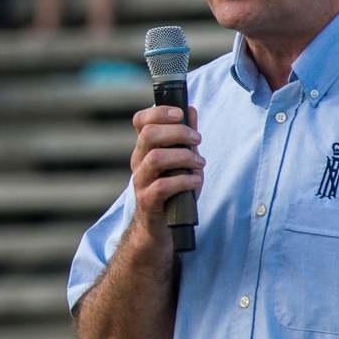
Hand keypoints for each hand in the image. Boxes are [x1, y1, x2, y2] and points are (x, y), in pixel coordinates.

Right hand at [129, 105, 203, 240]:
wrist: (162, 227)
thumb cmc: (174, 192)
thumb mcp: (183, 161)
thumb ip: (186, 138)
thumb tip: (190, 111)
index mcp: (145, 148)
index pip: (141, 121)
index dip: (158, 111)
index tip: (180, 113)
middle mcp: (139, 161)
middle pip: (149, 134)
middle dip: (178, 132)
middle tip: (197, 140)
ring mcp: (140, 181)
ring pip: (155, 158)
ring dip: (183, 157)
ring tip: (199, 164)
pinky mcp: (147, 201)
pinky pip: (162, 186)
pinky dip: (183, 181)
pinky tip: (195, 182)